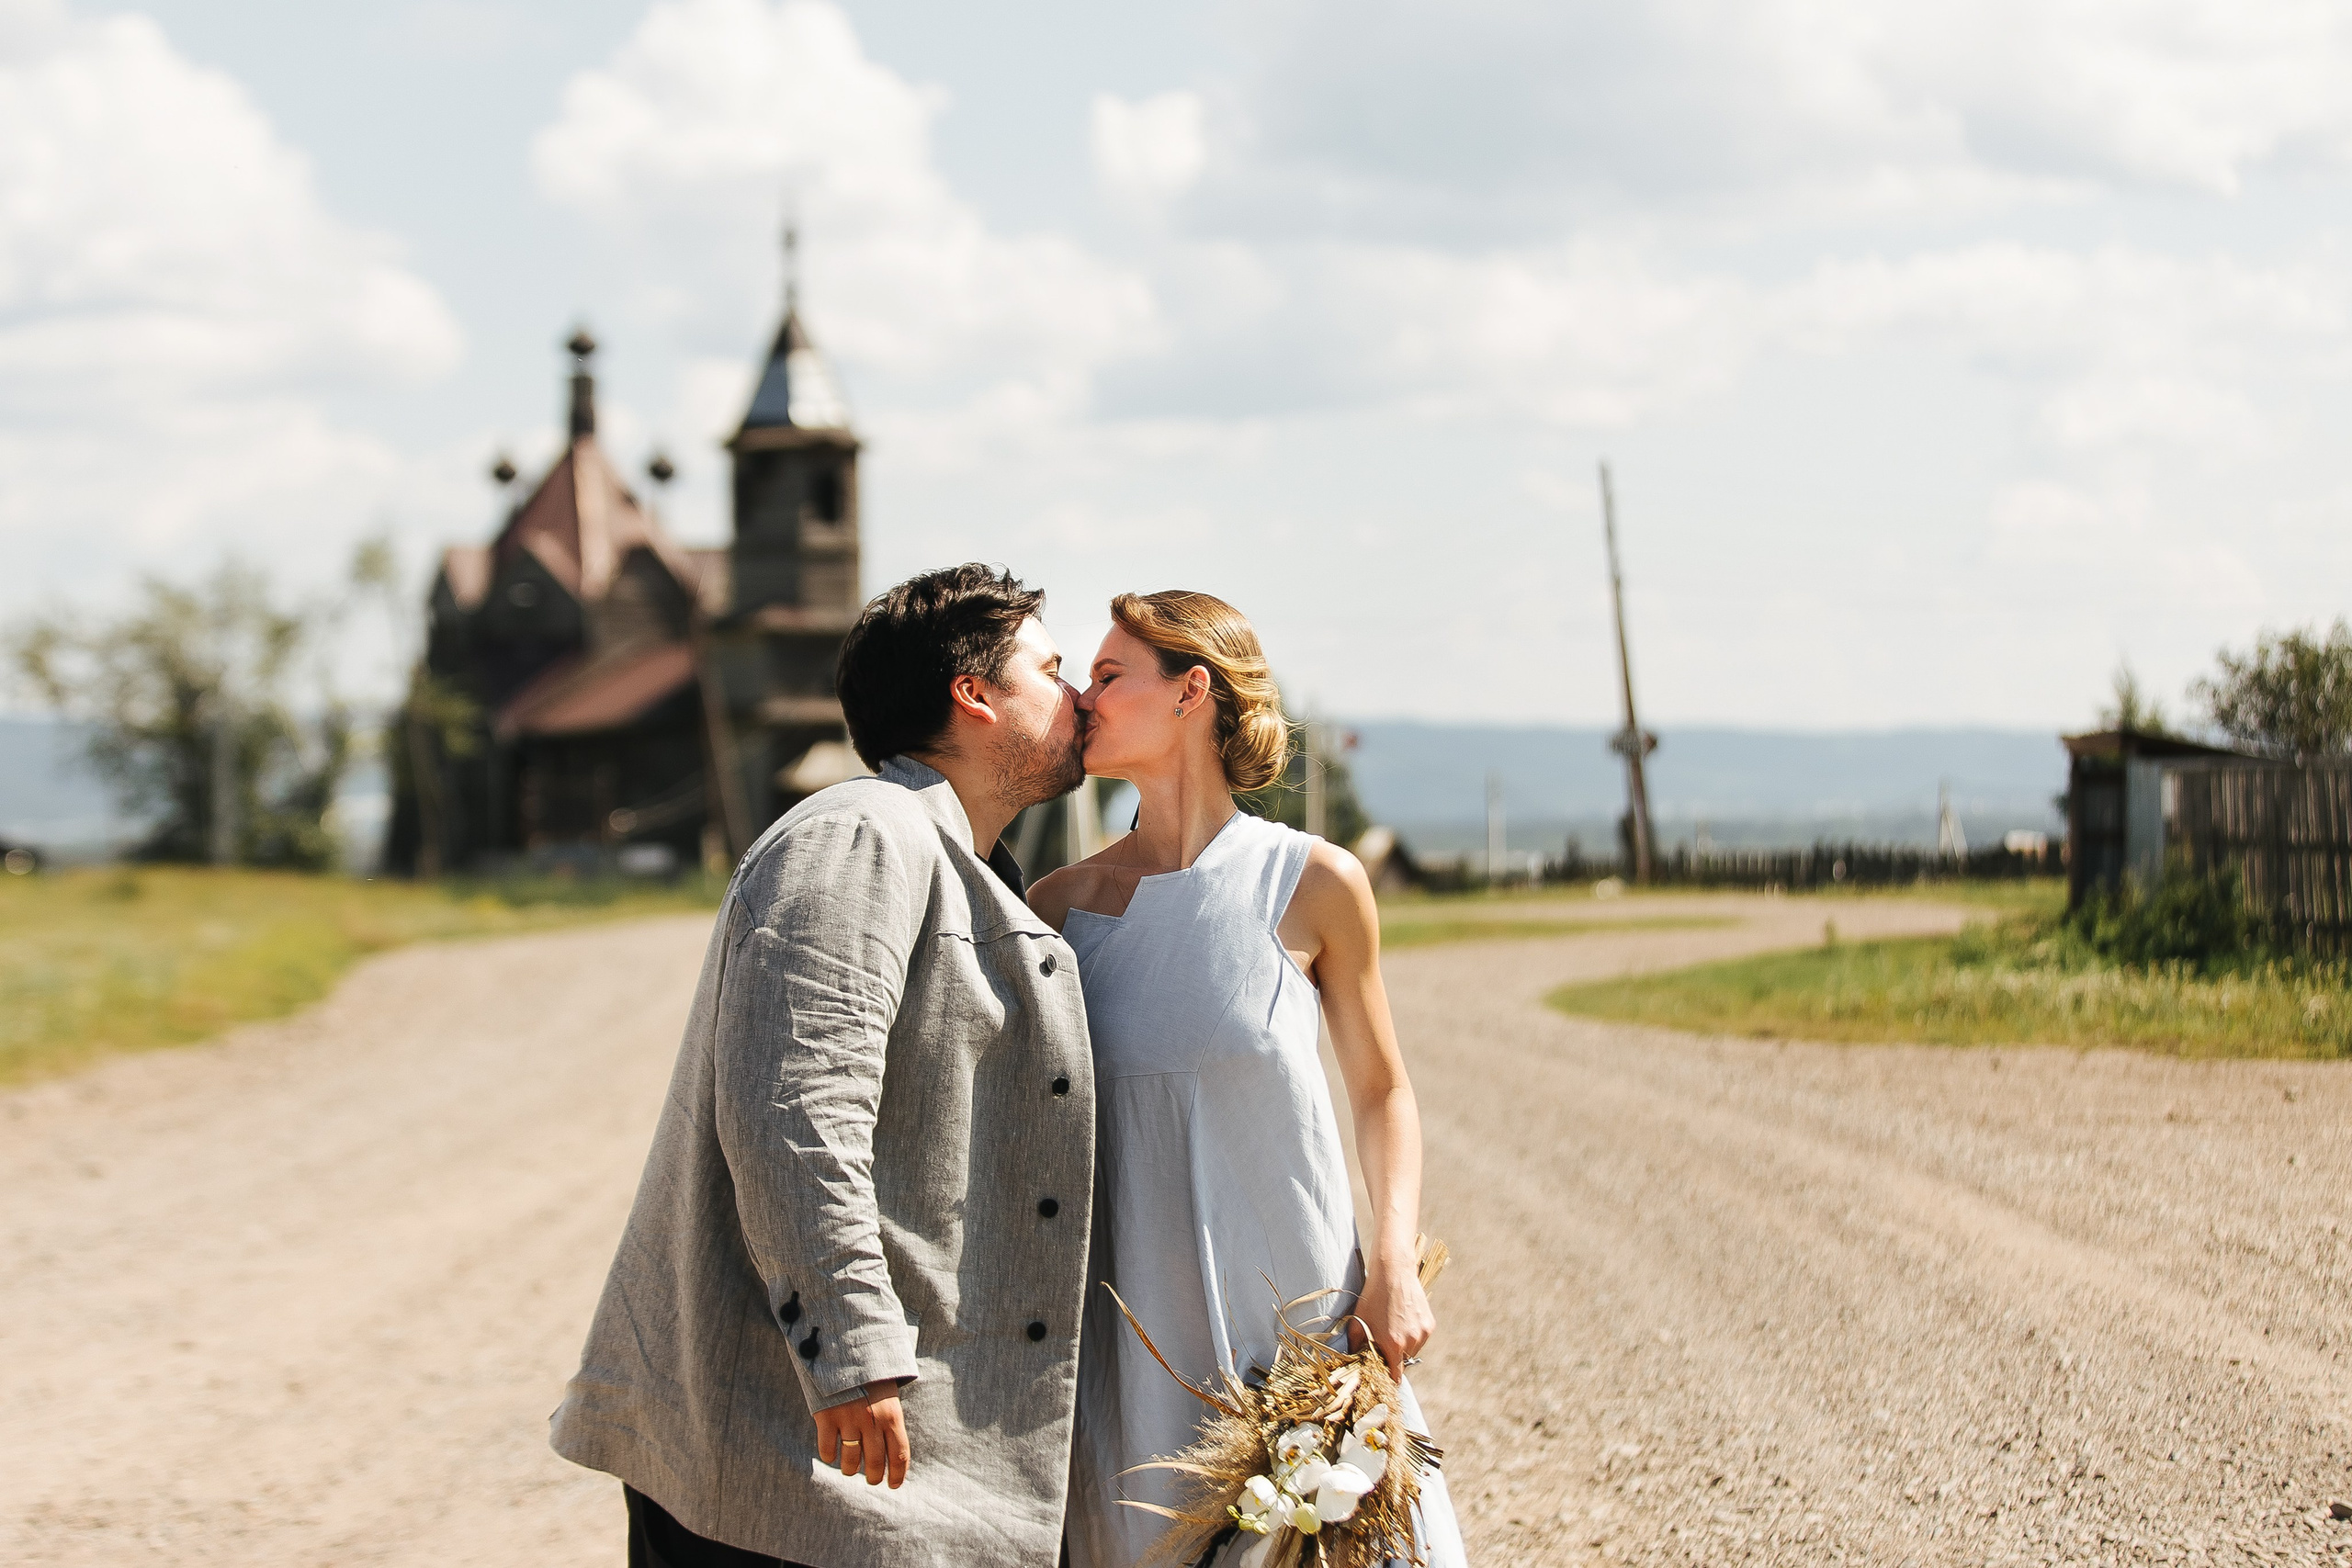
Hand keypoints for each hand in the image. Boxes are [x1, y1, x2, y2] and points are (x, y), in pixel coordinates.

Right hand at [813, 1381, 909, 1487]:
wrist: (846, 1347)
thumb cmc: (872, 1374)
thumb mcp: (890, 1395)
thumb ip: (890, 1421)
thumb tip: (891, 1452)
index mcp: (892, 1415)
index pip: (899, 1456)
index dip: (897, 1475)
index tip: (893, 1485)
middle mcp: (871, 1421)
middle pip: (873, 1464)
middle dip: (873, 1477)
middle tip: (872, 1480)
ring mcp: (848, 1420)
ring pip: (849, 1461)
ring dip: (850, 1470)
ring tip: (850, 1469)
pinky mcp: (826, 1417)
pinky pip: (827, 1450)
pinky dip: (829, 1456)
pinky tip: (831, 1455)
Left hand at [1348, 1260, 1434, 1378]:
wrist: (1394, 1272)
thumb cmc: (1373, 1297)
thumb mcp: (1358, 1321)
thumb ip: (1355, 1346)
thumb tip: (1353, 1362)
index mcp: (1393, 1345)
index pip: (1396, 1376)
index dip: (1388, 1377)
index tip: (1383, 1375)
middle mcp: (1411, 1342)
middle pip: (1403, 1362)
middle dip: (1394, 1357)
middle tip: (1384, 1343)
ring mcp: (1423, 1333)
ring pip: (1413, 1350)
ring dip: (1404, 1346)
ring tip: (1393, 1327)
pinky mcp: (1430, 1324)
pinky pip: (1421, 1338)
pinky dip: (1413, 1335)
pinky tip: (1403, 1320)